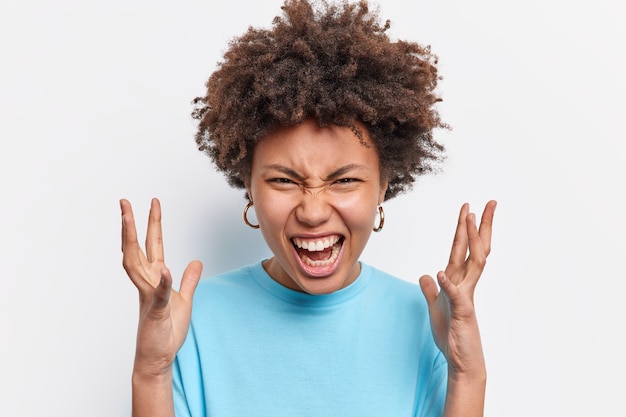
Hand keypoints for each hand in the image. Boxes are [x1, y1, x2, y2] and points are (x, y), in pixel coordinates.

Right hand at [121, 198, 201, 376]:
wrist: (158, 358)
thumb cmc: (167, 330)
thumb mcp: (184, 300)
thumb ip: (189, 280)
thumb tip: (196, 261)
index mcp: (155, 278)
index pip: (153, 245)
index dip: (153, 223)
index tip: (153, 203)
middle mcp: (147, 282)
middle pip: (136, 248)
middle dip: (131, 225)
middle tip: (124, 202)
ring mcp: (148, 296)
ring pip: (135, 264)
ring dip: (132, 241)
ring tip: (130, 219)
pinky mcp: (155, 311)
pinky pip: (158, 294)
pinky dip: (161, 282)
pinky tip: (164, 268)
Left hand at [419, 200, 495, 376]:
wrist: (462, 361)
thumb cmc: (452, 336)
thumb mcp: (436, 308)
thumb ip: (432, 291)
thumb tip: (427, 275)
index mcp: (458, 281)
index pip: (463, 249)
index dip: (464, 229)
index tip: (468, 208)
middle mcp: (465, 284)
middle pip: (475, 249)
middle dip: (480, 225)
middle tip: (489, 202)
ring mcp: (466, 296)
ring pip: (473, 263)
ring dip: (471, 240)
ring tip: (471, 219)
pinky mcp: (462, 312)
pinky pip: (454, 295)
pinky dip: (448, 284)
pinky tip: (442, 272)